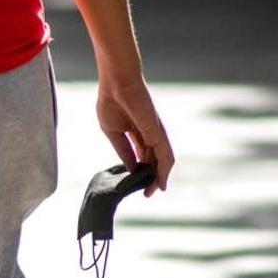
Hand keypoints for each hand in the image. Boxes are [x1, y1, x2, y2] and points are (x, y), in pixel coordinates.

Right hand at [96, 76, 173, 197]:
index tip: (137, 185)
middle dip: (152, 178)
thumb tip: (130, 167)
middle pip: (155, 160)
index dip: (142, 171)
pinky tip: (160, 183)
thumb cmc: (111, 102)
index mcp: (138, 133)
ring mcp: (156, 134)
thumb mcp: (113, 132)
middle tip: (147, 194)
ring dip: (160, 178)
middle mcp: (150, 134)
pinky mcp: (158, 133)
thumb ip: (123, 150)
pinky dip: (165, 171)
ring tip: (153, 191)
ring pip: (163, 161)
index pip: (143, 156)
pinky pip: (165, 156)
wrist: (116, 83)